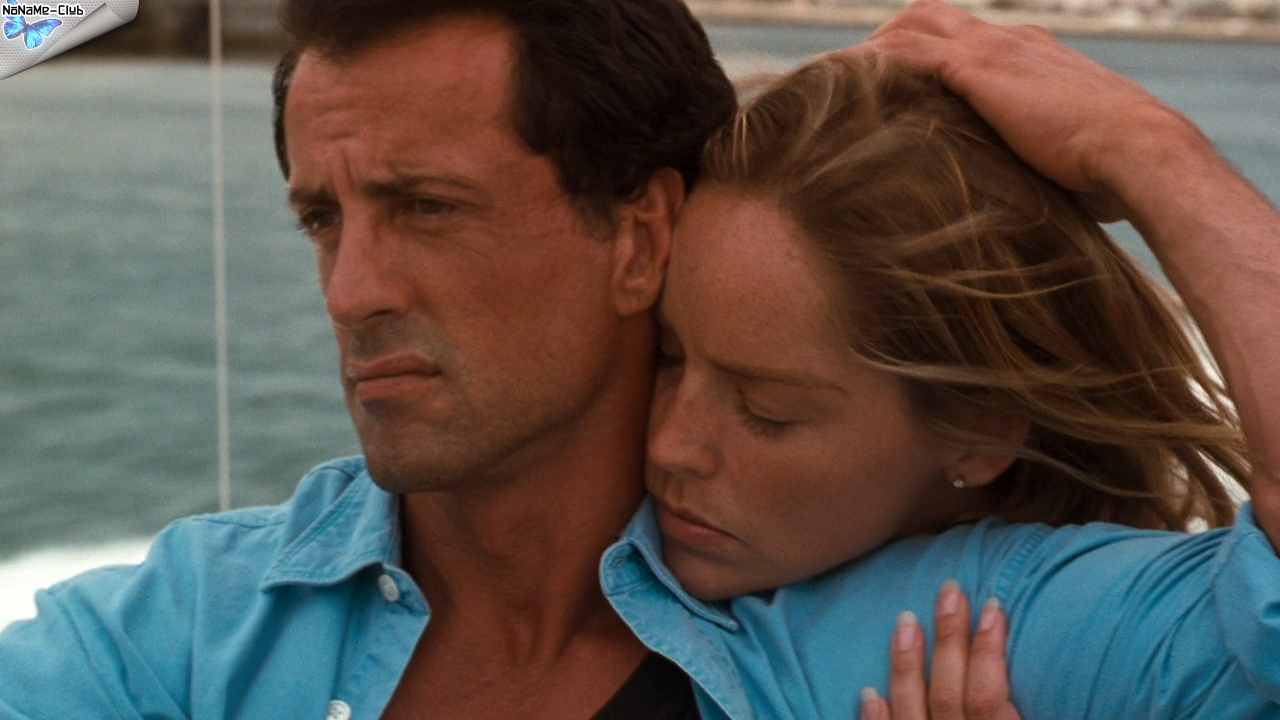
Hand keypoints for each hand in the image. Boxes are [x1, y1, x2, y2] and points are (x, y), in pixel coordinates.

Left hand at [857, 0, 1206, 221]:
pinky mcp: (979, 69)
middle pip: (928, 18)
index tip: (889, 88)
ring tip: (829, 84)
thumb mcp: (1068, 166)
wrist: (1141, 152)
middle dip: (885, 43)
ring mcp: (994, 49)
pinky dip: (869, 65)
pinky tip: (839, 87)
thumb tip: (1024, 213)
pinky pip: (906, 53)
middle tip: (844, 82)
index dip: (922, 56)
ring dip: (868, 52)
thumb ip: (1035, 170)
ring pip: (911, 27)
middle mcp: (1010, 41)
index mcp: (1031, 56)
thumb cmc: (1116, 175)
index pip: (962, 39)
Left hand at [861, 582, 1020, 719]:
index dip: (988, 649)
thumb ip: (1027, 707)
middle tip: (950, 591)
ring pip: (912, 712)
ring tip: (905, 621)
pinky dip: (877, 718)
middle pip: (948, 694)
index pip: (987, 695)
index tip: (992, 605)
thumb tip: (1060, 685)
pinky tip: (869, 693)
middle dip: (949, 639)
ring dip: (907, 665)